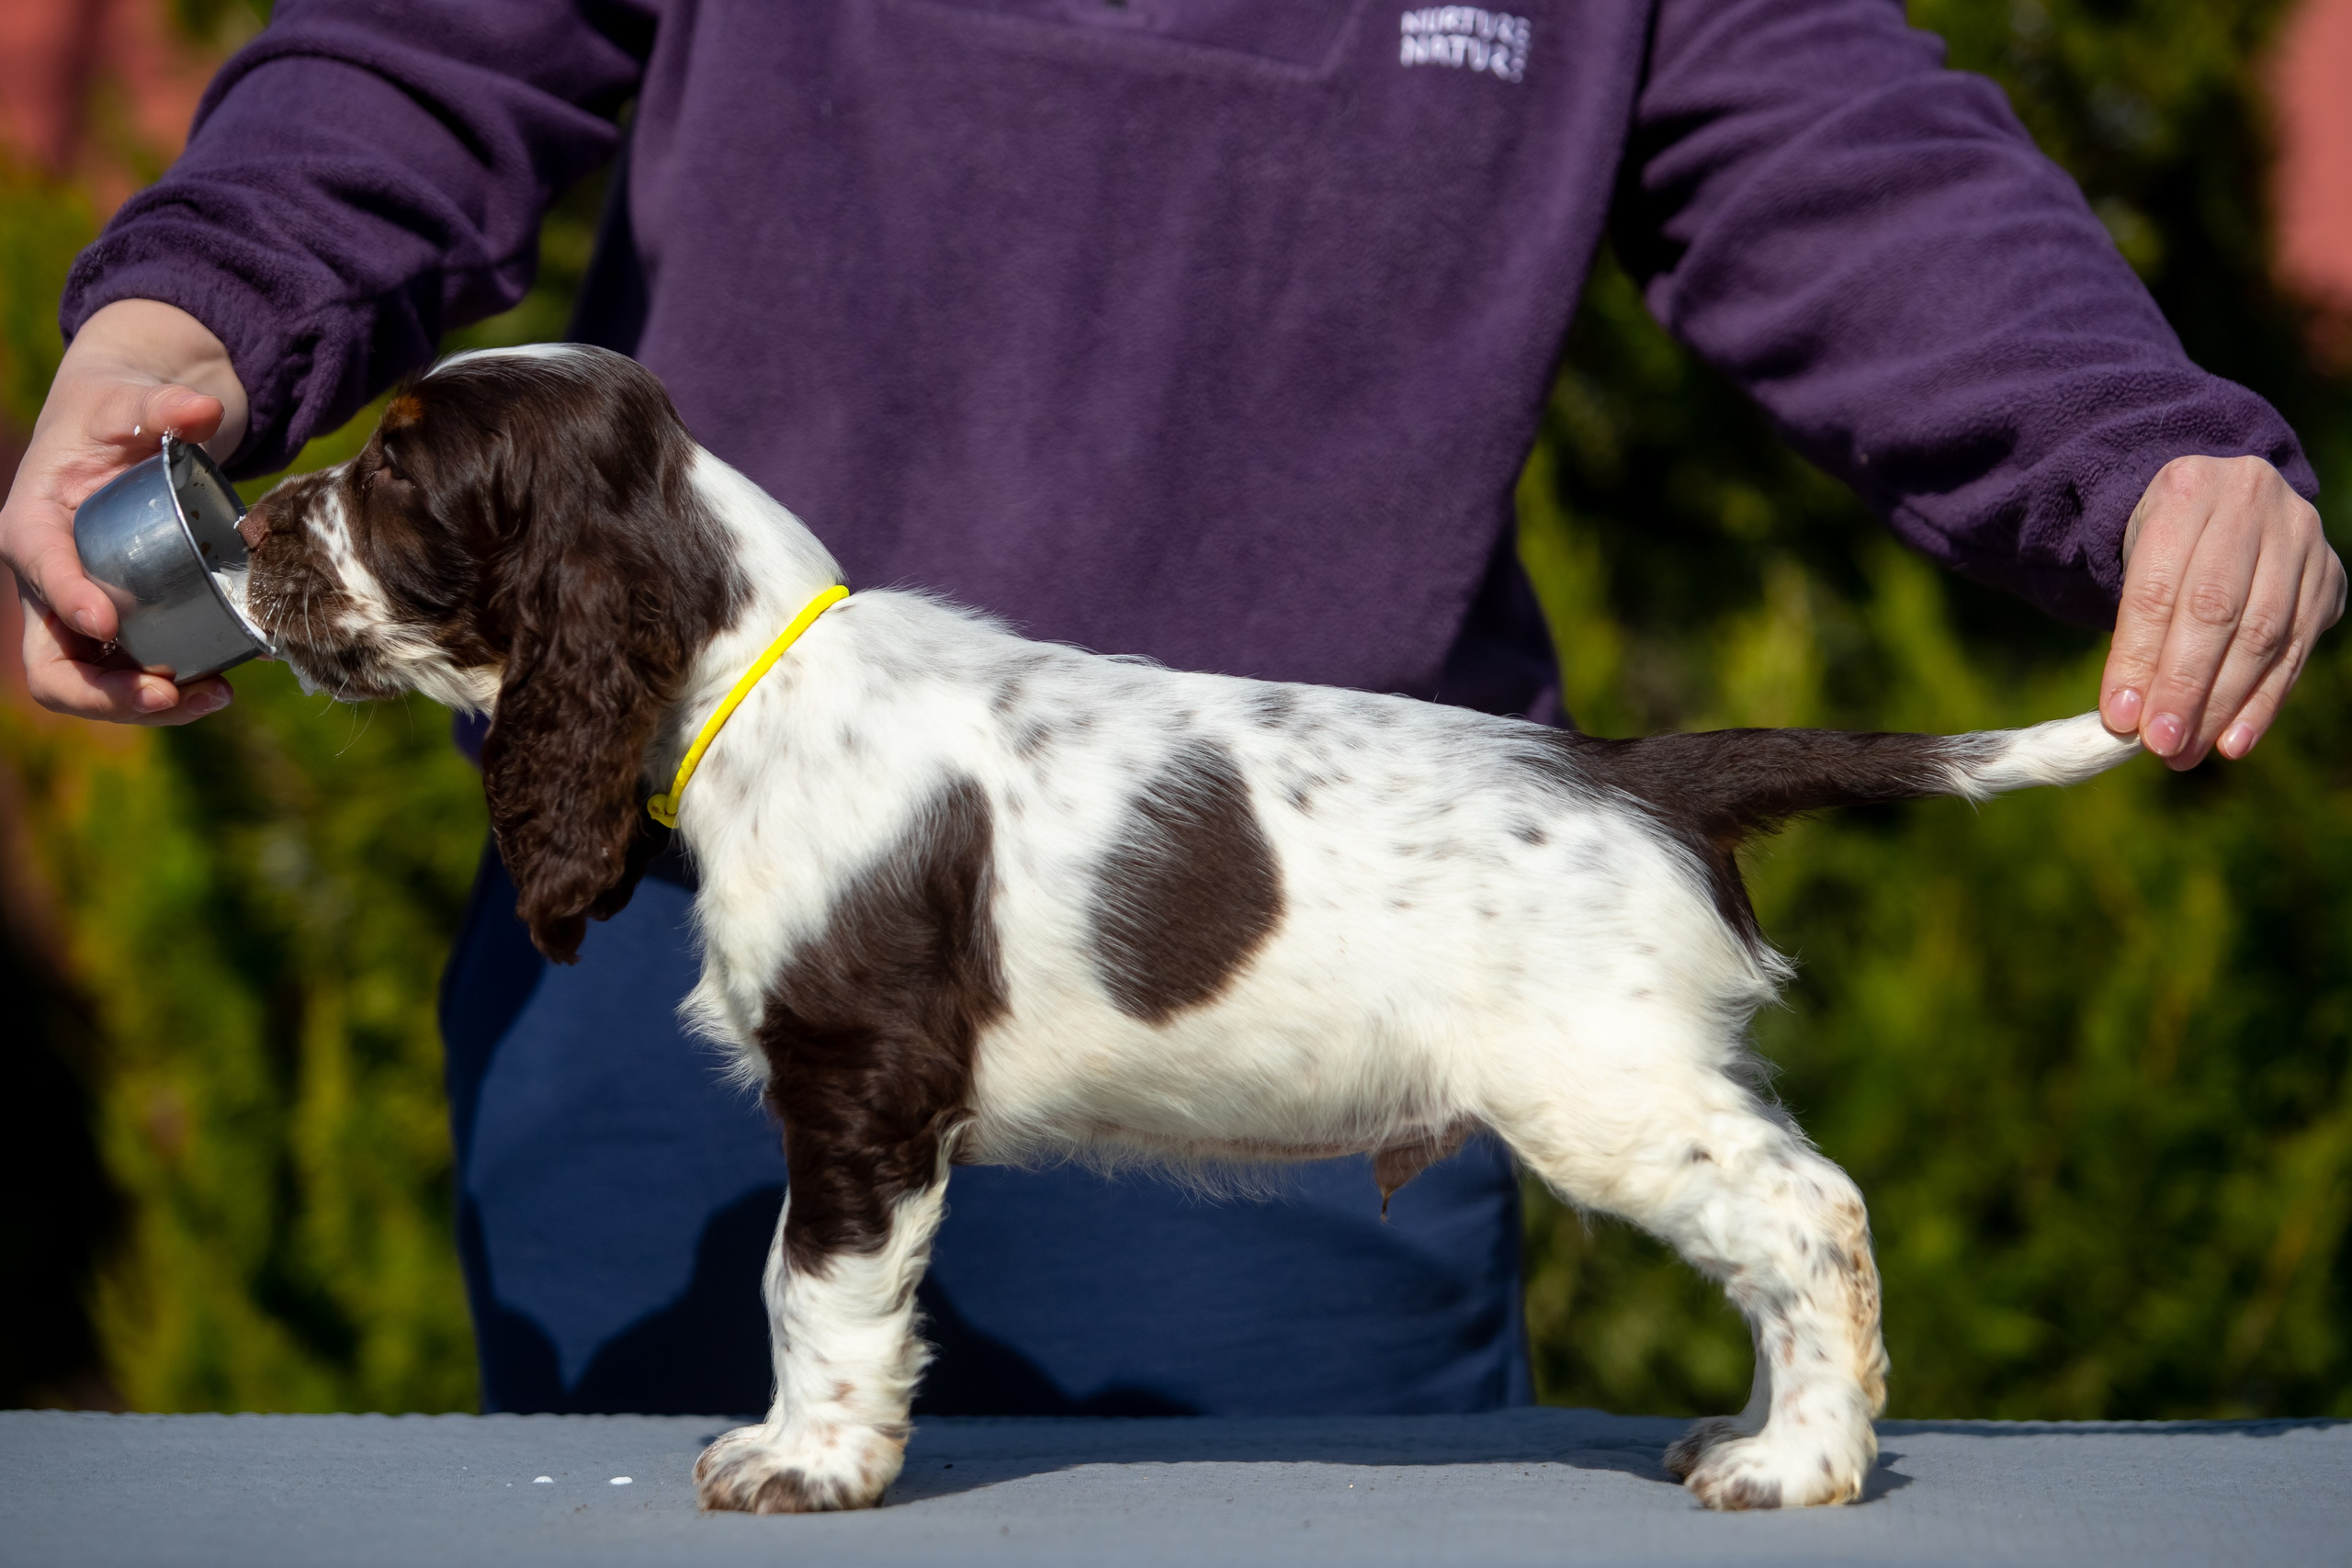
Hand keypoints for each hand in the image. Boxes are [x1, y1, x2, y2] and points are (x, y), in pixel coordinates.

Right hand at [3, 298, 251, 724]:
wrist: (131, 433)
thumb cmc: (119, 414)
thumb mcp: (133, 398)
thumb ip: (161, 404)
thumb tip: (201, 411)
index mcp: (33, 523)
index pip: (38, 565)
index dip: (68, 597)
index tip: (108, 623)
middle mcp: (48, 581)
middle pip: (51, 662)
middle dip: (103, 692)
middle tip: (169, 693)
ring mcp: (80, 613)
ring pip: (91, 685)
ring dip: (144, 706)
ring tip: (214, 694)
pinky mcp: (120, 628)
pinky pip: (133, 675)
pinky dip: (173, 691)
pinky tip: (223, 684)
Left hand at [2099, 455, 2345, 768]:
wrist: (2221, 502)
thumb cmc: (2163, 543)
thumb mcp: (2132, 562)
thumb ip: (2133, 630)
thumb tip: (2128, 718)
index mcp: (2187, 489)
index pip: (2158, 588)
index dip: (2138, 657)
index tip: (2120, 718)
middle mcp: (2251, 503)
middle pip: (2216, 611)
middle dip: (2185, 687)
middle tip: (2161, 745)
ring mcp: (2300, 537)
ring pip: (2264, 634)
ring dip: (2224, 705)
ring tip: (2189, 752)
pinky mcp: (2328, 576)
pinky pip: (2297, 649)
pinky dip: (2264, 702)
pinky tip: (2235, 740)